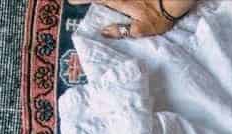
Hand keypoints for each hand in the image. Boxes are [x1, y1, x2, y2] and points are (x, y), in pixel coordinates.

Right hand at [69, 0, 193, 38]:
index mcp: (118, 2)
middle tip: (78, 3)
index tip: (71, 1)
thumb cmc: (160, 15)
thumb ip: (122, 31)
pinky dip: (111, 4)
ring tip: (95, 7)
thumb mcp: (142, 29)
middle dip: (89, 1)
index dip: (82, 0)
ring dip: (101, 3)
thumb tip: (104, 32)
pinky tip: (112, 8)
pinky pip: (118, 1)